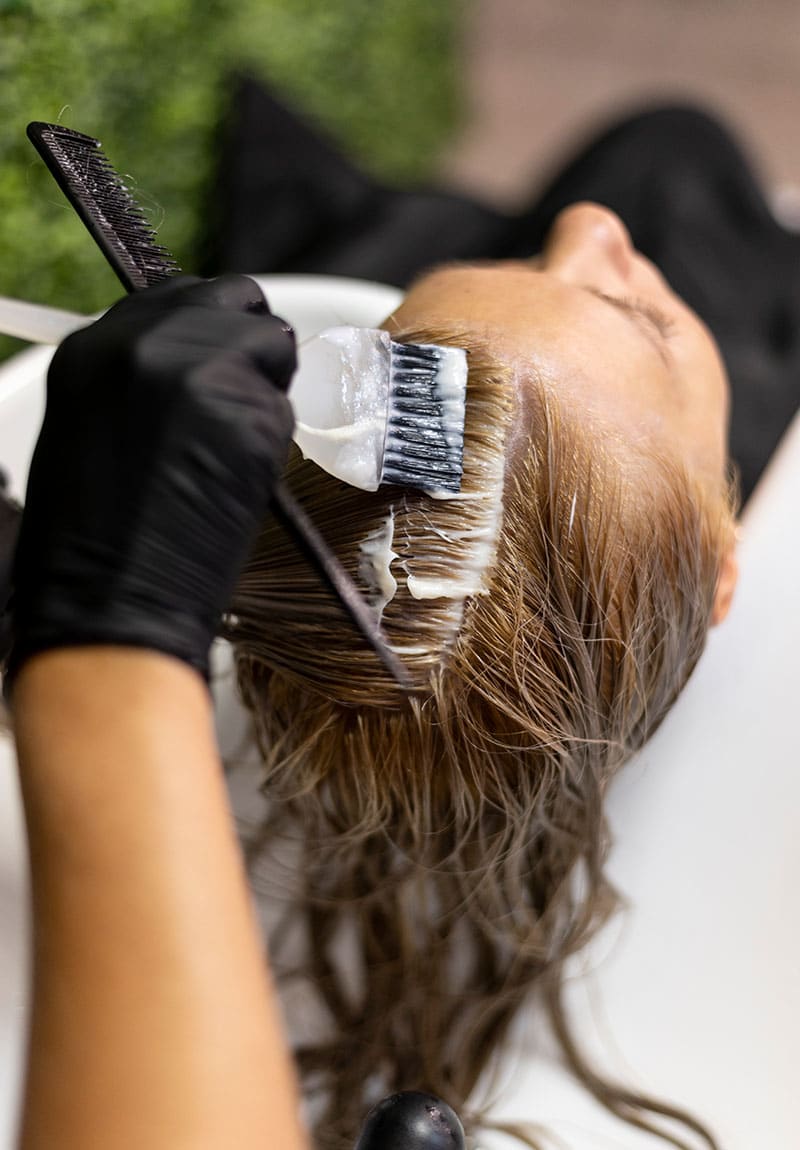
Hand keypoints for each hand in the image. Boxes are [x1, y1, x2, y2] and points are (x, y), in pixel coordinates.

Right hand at [7, 274, 295, 684]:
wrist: (108, 601)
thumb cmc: (95, 536)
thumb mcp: (96, 426)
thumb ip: (142, 378)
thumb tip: (201, 361)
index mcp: (96, 346)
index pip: (179, 295)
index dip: (212, 327)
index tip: (222, 359)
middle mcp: (145, 343)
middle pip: (236, 299)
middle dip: (251, 346)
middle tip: (243, 403)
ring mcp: (201, 372)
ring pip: (275, 348)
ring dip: (267, 393)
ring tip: (231, 451)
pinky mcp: (249, 413)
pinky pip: (286, 410)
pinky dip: (273, 443)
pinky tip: (236, 481)